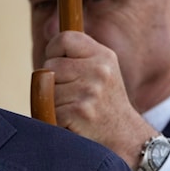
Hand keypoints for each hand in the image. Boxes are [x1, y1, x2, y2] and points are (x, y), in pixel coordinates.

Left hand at [40, 31, 154, 168]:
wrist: (124, 137)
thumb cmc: (104, 103)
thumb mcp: (101, 70)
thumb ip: (78, 54)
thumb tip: (48, 33)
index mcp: (103, 56)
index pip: (65, 39)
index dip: (54, 51)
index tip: (60, 65)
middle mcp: (99, 70)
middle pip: (49, 66)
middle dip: (53, 82)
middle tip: (72, 96)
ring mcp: (89, 91)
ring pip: (45, 89)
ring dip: (53, 102)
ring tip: (73, 109)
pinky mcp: (78, 111)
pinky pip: (47, 109)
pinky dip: (54, 118)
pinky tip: (71, 121)